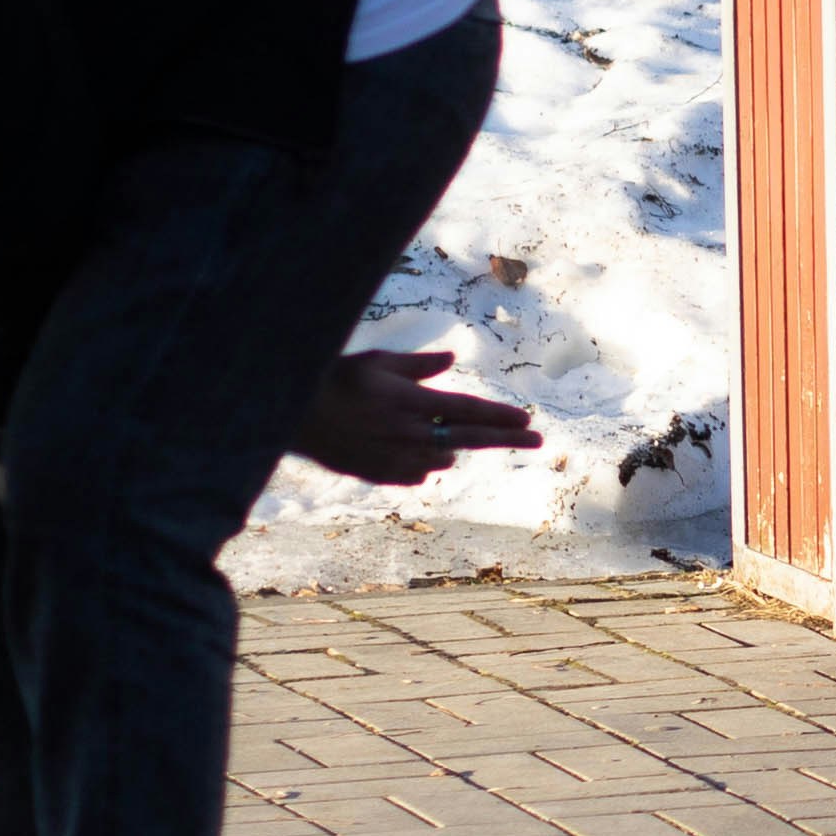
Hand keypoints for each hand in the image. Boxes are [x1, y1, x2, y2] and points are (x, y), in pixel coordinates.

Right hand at [291, 348, 539, 484]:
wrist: (294, 417)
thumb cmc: (336, 380)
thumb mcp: (378, 362)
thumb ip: (419, 365)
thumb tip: (451, 358)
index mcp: (413, 403)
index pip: (469, 411)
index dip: (501, 416)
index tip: (528, 420)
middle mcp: (412, 434)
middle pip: (471, 438)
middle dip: (508, 438)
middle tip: (540, 440)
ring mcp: (397, 459)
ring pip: (444, 458)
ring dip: (451, 446)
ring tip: (438, 432)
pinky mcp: (381, 476)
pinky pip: (418, 474)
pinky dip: (423, 463)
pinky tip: (412, 450)